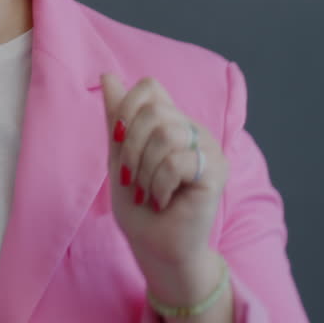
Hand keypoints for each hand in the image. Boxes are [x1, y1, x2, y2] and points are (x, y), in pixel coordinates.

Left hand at [101, 72, 227, 270]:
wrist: (155, 246)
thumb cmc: (138, 205)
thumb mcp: (118, 156)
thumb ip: (117, 117)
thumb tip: (107, 75)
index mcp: (171, 121)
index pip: (150, 87)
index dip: (126, 108)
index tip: (117, 140)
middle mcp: (193, 129)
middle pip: (153, 109)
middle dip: (130, 147)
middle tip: (131, 178)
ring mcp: (209, 148)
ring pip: (165, 134)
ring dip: (144, 170)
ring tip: (148, 192)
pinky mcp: (216, 171)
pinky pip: (176, 161)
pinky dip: (159, 185)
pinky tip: (163, 200)